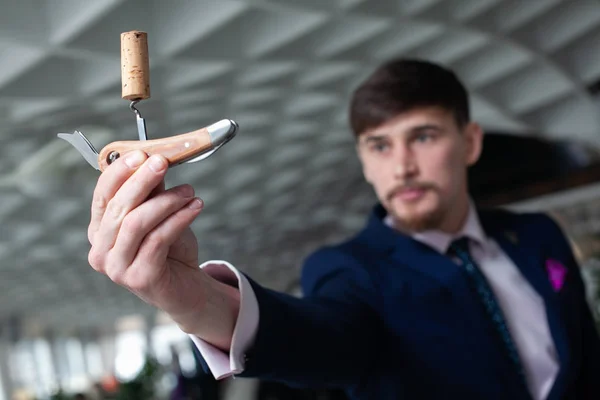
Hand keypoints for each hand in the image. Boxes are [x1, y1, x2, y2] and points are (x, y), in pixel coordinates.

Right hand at [87, 150, 238, 349]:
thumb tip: (153, 159)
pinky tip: (195, 207)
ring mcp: (117, 267)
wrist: (186, 287)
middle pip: (119, 207)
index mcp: (100, 230)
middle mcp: (101, 250)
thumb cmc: (170, 249)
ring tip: (190, 191)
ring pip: (137, 223)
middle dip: (142, 180)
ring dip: (166, 201)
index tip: (142, 153)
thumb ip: (152, 192)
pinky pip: (158, 239)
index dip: (120, 172)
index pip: (102, 195)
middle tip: (163, 162)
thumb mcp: (160, 214)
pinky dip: (179, 219)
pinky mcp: (139, 278)